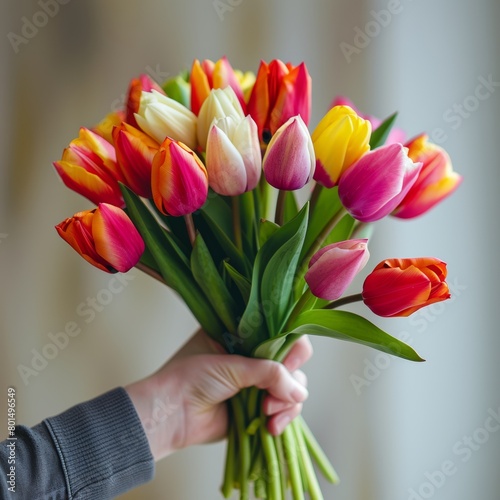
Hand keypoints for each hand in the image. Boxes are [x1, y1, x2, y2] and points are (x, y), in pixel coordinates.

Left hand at [125, 329, 311, 460]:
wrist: (169, 414)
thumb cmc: (191, 378)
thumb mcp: (231, 366)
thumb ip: (269, 372)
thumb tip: (300, 392)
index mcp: (243, 334)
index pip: (280, 332)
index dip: (290, 347)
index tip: (286, 363)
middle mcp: (253, 356)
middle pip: (292, 361)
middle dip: (289, 379)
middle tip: (273, 393)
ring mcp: (257, 383)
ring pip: (293, 387)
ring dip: (287, 402)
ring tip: (267, 412)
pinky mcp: (258, 408)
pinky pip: (284, 409)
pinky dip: (284, 418)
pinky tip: (271, 427)